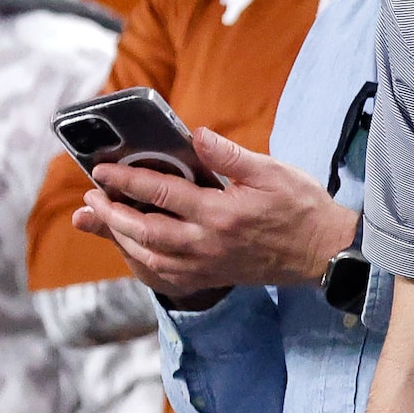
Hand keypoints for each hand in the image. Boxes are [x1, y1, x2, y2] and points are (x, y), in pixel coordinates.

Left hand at [79, 128, 357, 301]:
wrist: (323, 252)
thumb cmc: (302, 207)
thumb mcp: (273, 172)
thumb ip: (230, 156)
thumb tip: (195, 136)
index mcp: (221, 213)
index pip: (162, 193)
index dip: (126, 179)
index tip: (102, 169)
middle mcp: (207, 243)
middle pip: (143, 229)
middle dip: (110, 212)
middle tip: (90, 196)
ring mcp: (207, 264)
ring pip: (147, 254)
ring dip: (119, 236)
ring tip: (101, 218)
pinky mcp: (210, 277)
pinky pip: (163, 274)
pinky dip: (141, 259)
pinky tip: (133, 247)